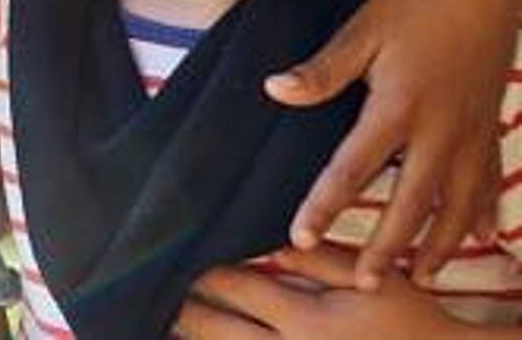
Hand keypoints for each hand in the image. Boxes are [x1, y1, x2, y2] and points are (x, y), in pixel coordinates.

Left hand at [175, 246, 485, 338]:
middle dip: (187, 315)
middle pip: (216, 333)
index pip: (237, 290)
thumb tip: (275, 244)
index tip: (185, 262)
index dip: (207, 275)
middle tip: (161, 301)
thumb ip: (322, 258)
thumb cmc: (414, 323)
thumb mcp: (374, 279)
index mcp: (305, 320)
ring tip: (171, 330)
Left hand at [264, 0, 517, 288]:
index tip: (298, 235)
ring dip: (439, 243)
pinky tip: (480, 237)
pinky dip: (484, 211)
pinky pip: (489, 181)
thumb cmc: (411, 3)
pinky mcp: (489, 125)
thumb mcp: (361, 31)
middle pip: (410, 203)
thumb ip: (321, 70)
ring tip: (419, 277)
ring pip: (457, 204)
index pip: (352, 168)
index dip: (323, 204)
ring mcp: (471, 132)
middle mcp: (439, 129)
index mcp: (398, 106)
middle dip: (387, 247)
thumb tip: (273, 89)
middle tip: (362, 283)